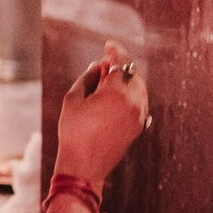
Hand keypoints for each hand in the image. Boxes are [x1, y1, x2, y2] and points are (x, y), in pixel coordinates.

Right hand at [55, 42, 149, 185]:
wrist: (84, 167)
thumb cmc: (74, 132)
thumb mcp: (73, 99)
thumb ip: (88, 78)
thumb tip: (98, 67)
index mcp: (117, 92)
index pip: (120, 62)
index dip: (114, 50)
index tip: (109, 45)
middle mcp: (133, 102)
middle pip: (132, 74)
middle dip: (119, 66)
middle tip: (104, 64)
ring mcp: (139, 116)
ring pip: (138, 89)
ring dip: (126, 81)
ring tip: (107, 83)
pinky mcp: (139, 127)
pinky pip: (140, 103)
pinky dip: (130, 96)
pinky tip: (115, 98)